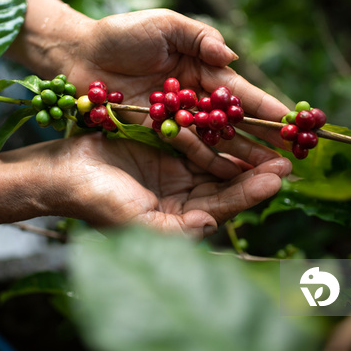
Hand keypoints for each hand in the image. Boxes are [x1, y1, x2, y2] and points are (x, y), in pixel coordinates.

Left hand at [8, 0, 288, 171]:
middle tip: (289, 160)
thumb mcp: (162, 24)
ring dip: (240, 157)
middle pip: (233, 123)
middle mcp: (193, 98)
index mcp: (201, 70)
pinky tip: (227, 177)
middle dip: (261, 141)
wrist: (78, 55)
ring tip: (267, 175)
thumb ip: (198, 36)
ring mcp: (175, 120)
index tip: (291, 122)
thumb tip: (230, 55)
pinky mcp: (154, 135)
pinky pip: (184, 151)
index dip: (265, 107)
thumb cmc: (120, 34)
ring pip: (214, 141)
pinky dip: (206, 162)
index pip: (239, 92)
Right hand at [38, 133, 290, 238]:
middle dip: (256, 172)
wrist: (63, 172)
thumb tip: (214, 227)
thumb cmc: (97, 202)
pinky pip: (197, 138)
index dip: (250, 193)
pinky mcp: (164, 145)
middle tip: (287, 159)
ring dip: (243, 150)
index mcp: (180, 220)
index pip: (222, 207)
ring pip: (216, 161)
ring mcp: (174, 171)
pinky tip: (237, 120)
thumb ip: (178, 230)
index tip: (276, 179)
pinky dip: (217, 131)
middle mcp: (182, 197)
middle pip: (227, 184)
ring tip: (272, 139)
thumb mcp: (137, 223)